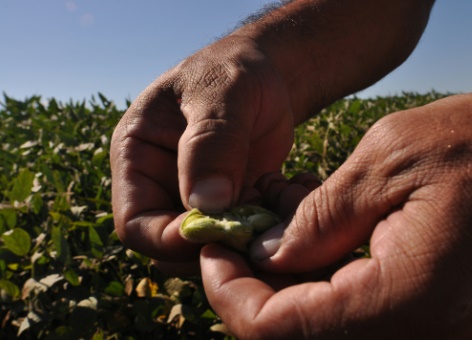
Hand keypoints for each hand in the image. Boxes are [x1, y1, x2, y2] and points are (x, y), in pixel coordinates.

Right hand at [110, 35, 293, 274]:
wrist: (264, 76)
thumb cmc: (234, 70)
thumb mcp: (222, 93)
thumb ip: (211, 142)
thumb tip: (208, 204)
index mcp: (137, 158)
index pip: (134, 223)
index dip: (168, 239)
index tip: (217, 230)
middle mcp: (160, 185)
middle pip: (168, 248)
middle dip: (210, 246)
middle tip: (254, 228)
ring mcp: (195, 198)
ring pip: (207, 248)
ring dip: (240, 241)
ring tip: (274, 206)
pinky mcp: (229, 205)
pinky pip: (239, 236)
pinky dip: (263, 231)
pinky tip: (287, 200)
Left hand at [200, 93, 471, 337]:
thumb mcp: (395, 159)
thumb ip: (321, 217)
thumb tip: (270, 256)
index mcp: (406, 303)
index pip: (280, 330)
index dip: (231, 293)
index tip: (212, 250)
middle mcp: (422, 335)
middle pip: (300, 336)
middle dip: (256, 288)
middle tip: (237, 238)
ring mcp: (434, 331)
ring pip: (329, 325)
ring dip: (291, 281)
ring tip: (276, 224)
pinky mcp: (440, 318)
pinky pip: (363, 312)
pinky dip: (328, 279)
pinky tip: (318, 233)